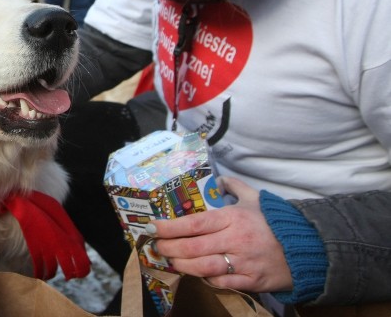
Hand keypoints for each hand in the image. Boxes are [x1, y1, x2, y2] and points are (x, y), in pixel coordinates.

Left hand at [147, 177, 293, 292]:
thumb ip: (234, 187)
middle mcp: (235, 240)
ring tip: (172, 261)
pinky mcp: (251, 281)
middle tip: (158, 248)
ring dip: (182, 266)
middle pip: (192, 247)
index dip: (169, 228)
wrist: (309, 247)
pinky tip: (199, 273)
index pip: (193, 223)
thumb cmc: (277, 222)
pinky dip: (206, 278)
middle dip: (170, 249)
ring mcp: (242, 262)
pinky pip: (221, 282)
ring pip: (202, 267)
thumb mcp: (255, 198)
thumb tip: (219, 180)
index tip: (153, 228)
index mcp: (233, 217)